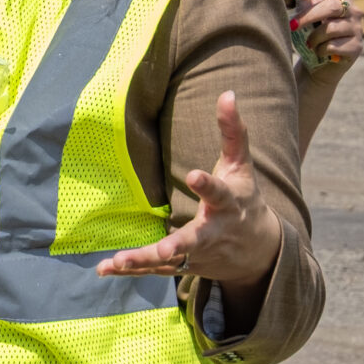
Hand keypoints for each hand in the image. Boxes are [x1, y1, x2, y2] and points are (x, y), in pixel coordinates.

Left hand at [95, 91, 281, 288]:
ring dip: (144, 261)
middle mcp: (214, 232)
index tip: (195, 174)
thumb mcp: (242, 165)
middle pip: (195, 240)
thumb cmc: (245, 198)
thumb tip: (228, 93)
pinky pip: (157, 271)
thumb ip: (233, 130)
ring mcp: (199, 254)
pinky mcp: (185, 267)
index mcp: (228, 204)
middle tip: (163, 250)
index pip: (218, 192)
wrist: (259, 251)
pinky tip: (104, 269)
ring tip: (117, 261)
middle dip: (177, 245)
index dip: (207, 184)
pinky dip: (132, 270)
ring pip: (171, 262)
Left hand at [289, 0, 363, 69]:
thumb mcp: (306, 3)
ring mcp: (357, 29)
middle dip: (308, 17)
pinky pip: (334, 45)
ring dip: (313, 38)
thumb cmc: (312, 29)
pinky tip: (320, 53)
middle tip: (292, 26)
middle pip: (330, 8)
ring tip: (309, 43)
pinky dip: (320, 50)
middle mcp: (353, 11)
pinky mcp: (357, 47)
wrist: (317, 62)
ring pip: (330, 29)